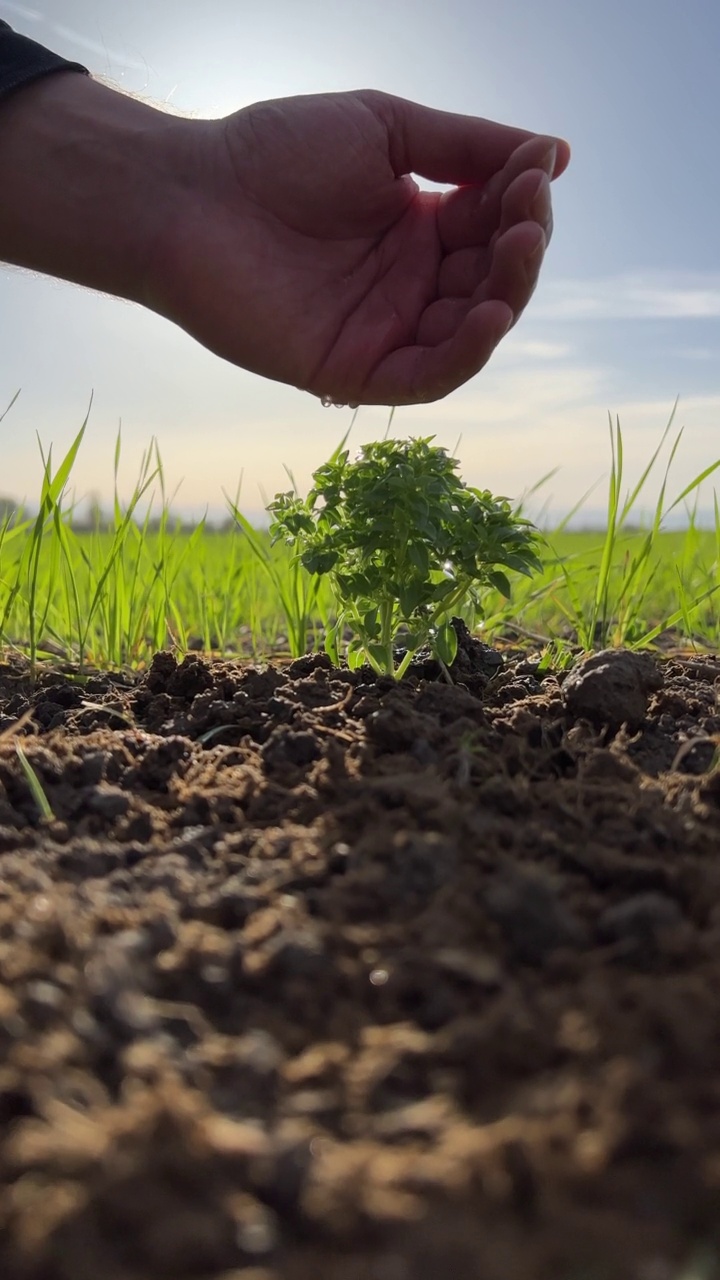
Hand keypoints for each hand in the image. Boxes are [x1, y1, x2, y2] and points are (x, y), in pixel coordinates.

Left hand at [152, 89, 569, 405]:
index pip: (493, 225)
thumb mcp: (386, 131)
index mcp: (418, 226)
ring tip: (520, 246)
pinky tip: (487, 314)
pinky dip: (463, 353)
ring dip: (505, 293)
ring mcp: (384, 329)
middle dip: (520, 245)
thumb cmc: (275, 153)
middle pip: (491, 280)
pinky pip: (425, 377)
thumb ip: (466, 146)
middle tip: (528, 210)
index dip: (521, 201)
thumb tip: (556, 154)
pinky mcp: (353, 371)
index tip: (536, 169)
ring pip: (469, 330)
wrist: (190, 196)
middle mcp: (407, 283)